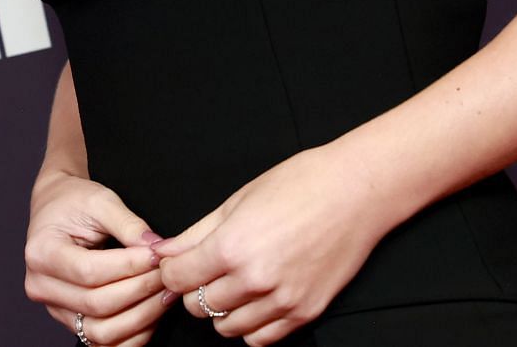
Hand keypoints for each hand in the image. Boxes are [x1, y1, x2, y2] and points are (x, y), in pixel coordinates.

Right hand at [26, 168, 174, 346]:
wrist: (55, 210)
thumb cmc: (74, 201)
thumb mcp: (100, 200)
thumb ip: (129, 224)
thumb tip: (158, 249)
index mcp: (42, 252)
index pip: (90, 271)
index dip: (129, 267)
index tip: (158, 256)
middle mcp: (41, 286)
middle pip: (97, 304)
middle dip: (140, 291)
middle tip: (168, 275)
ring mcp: (54, 308)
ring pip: (101, 331)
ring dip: (140, 317)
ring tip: (165, 294)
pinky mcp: (70, 320)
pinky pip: (102, 341)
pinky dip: (131, 334)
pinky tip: (152, 313)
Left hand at [152, 145, 384, 343]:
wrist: (355, 192)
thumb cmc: (298, 184)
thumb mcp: (237, 201)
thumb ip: (195, 233)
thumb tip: (161, 251)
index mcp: (231, 247)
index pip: (177, 279)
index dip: (171, 269)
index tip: (179, 261)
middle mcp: (254, 280)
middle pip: (197, 306)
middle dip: (194, 288)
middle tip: (207, 269)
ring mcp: (281, 300)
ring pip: (226, 328)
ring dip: (222, 309)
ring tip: (234, 283)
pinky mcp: (305, 313)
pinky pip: (260, 339)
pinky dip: (251, 325)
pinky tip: (255, 300)